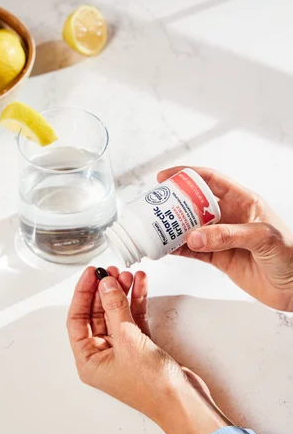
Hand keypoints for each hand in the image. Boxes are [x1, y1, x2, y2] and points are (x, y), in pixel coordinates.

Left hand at [67, 266, 228, 433]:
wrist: (184, 402)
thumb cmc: (152, 386)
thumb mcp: (128, 341)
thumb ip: (115, 309)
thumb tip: (105, 284)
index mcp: (89, 360)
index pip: (77, 320)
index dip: (83, 294)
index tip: (91, 273)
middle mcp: (103, 355)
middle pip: (97, 313)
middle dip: (104, 291)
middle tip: (111, 271)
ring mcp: (123, 349)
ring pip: (117, 313)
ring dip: (122, 293)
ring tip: (128, 275)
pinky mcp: (142, 345)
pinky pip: (134, 317)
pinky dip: (137, 301)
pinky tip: (140, 284)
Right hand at [158, 167, 292, 310]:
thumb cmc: (292, 255)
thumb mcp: (262, 238)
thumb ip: (227, 235)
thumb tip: (194, 236)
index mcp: (243, 201)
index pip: (210, 180)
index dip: (187, 175)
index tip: (165, 177)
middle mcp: (230, 216)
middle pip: (194, 203)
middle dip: (173, 203)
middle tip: (154, 207)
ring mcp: (223, 238)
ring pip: (190, 228)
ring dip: (173, 228)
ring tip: (154, 229)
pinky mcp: (219, 258)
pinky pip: (193, 251)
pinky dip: (179, 250)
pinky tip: (167, 248)